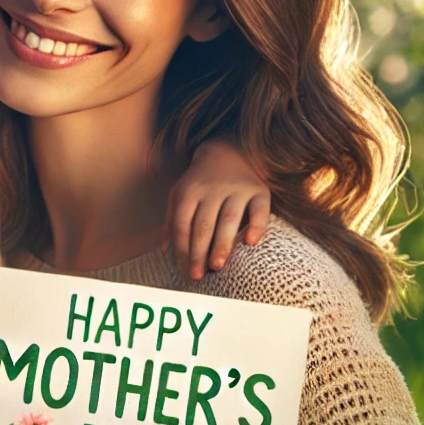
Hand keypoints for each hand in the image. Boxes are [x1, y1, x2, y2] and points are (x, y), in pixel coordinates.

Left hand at [165, 139, 270, 279]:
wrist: (229, 150)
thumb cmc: (200, 180)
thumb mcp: (180, 193)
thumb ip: (172, 220)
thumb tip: (163, 250)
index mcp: (190, 191)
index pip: (183, 224)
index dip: (183, 248)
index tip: (185, 270)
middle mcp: (213, 189)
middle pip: (204, 224)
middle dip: (199, 251)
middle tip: (198, 274)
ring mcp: (237, 189)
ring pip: (229, 219)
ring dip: (223, 243)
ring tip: (217, 265)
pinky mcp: (259, 190)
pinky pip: (260, 210)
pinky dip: (256, 226)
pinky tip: (250, 242)